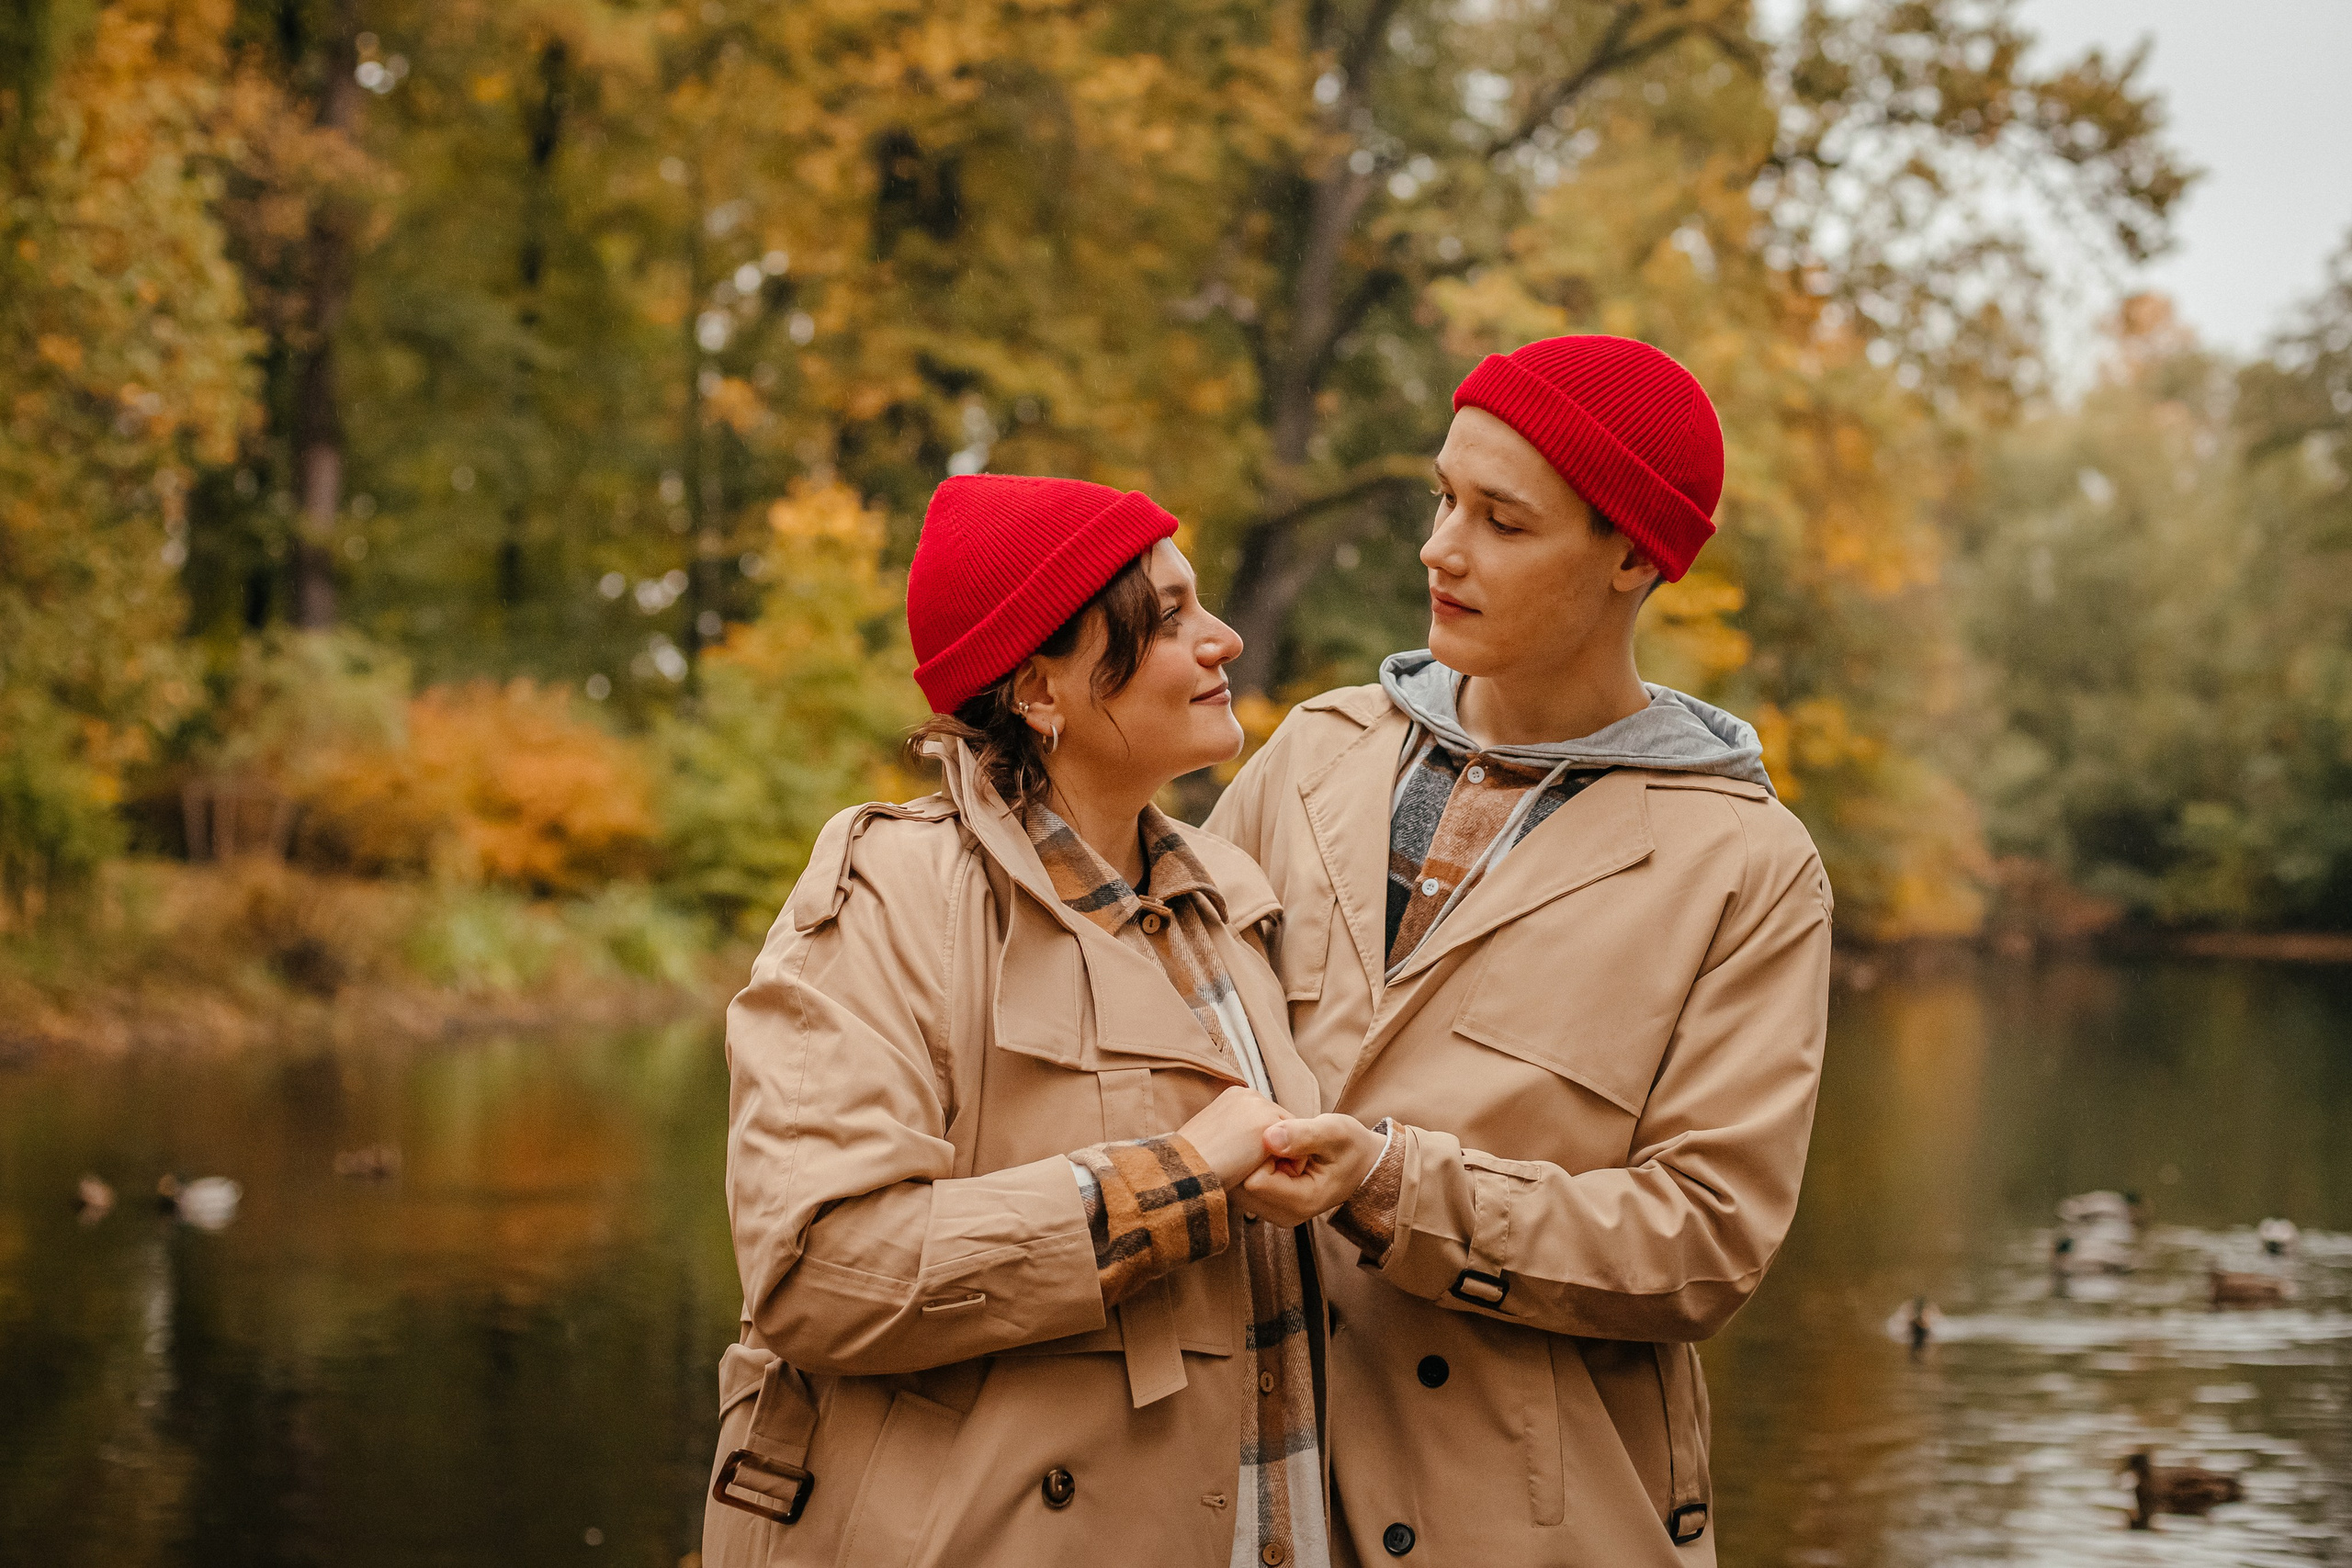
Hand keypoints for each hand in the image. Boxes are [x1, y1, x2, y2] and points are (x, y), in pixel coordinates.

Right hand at [1175, 1086, 1286, 1189]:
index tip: (1246, 1163)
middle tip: (1251, 1170)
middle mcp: (1249, 1095)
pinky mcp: (1267, 1124)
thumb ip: (1235, 1132)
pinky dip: (1285, 1167)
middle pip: (1283, 1127)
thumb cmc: (1194, 1162)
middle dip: (1276, 1150)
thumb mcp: (1214, 1137)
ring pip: (1292, 1139)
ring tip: (1253, 1172)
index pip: (1268, 1121)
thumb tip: (1248, 1146)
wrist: (1182, 1171)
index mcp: (1236, 1097)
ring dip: (1279, 1159)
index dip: (1264, 1147)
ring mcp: (1259, 1107)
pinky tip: (1258, 1173)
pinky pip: (1294, 1152)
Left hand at [1239, 1114, 1384, 1226]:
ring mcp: (1275, 1213)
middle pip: (1242, 1187)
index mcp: (1302, 1202)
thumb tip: (1268, 1137)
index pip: (1255, 1180)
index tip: (1286, 1142)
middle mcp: (1285, 1215)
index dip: (1263, 1154)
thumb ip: (1303, 1134)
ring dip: (1256, 1164)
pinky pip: (1245, 1186)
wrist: (1361, 1163)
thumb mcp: (1334, 1132)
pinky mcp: (1270, 1206)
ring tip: (1285, 1153)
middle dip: (1257, 1161)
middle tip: (1286, 1147)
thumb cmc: (1350, 1146)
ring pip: (1240, 1186)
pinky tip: (1277, 1159)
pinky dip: (1256, 1168)